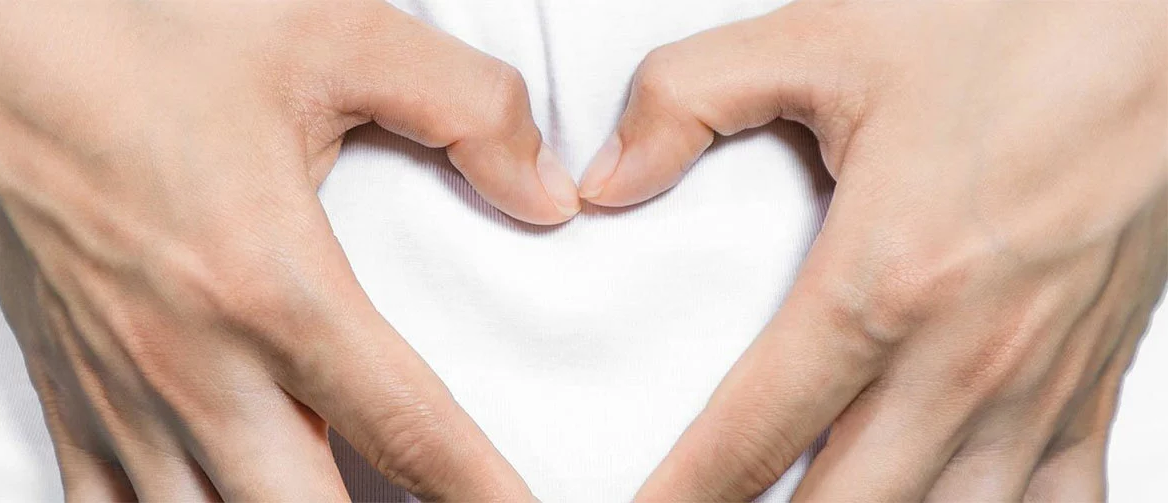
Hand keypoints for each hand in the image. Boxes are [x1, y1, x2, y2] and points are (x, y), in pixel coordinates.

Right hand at [0, 1, 578, 499]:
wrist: (1, 54)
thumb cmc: (153, 44)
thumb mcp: (333, 37)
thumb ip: (463, 105)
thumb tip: (545, 191)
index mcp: (274, 288)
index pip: (410, 431)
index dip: (484, 495)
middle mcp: (198, 366)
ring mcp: (125, 396)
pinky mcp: (72, 397)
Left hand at [579, 1, 1166, 499]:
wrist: (1157, 26)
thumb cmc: (1010, 28)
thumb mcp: (825, 38)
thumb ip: (690, 99)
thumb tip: (608, 179)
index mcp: (884, 283)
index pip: (750, 436)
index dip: (680, 497)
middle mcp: (965, 360)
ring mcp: (1040, 387)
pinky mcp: (1093, 385)